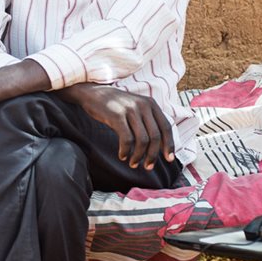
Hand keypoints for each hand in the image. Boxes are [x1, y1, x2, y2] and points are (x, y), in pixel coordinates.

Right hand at [59, 83, 174, 168]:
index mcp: (151, 104)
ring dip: (139, 156)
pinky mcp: (117, 116)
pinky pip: (126, 139)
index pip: (166, 127)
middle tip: (147, 167)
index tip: (168, 159)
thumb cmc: (116, 105)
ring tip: (132, 163)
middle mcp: (143, 105)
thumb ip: (148, 121)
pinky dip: (126, 151)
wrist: (93, 93)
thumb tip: (160, 146)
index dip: (169, 145)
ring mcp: (130, 110)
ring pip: (142, 140)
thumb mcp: (136, 107)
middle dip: (153, 155)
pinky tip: (122, 156)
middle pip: (155, 136)